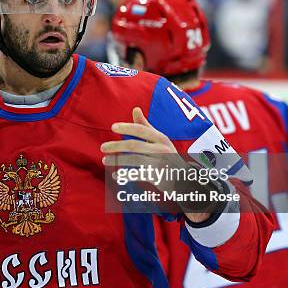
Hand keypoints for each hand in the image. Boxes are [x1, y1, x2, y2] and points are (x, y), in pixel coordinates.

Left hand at [101, 107, 210, 222]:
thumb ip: (146, 126)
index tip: (113, 127)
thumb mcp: (160, 139)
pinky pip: (137, 175)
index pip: (142, 130)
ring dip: (117, 160)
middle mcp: (162, 149)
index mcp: (161, 138)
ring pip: (134, 160)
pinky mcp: (158, 177)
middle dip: (116, 146)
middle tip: (102, 147)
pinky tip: (115, 175)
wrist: (185, 178)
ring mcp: (160, 164)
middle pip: (134, 145)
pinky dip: (124, 175)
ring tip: (105, 160)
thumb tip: (135, 108)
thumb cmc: (168, 155)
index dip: (127, 127)